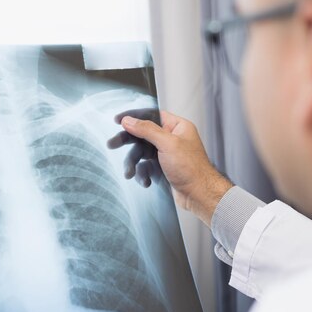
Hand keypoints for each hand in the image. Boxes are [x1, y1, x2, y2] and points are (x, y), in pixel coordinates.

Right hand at [107, 110, 231, 225]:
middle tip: (112, 144)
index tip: (118, 120)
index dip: (134, 117)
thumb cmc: (192, 169)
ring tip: (129, 173)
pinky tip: (145, 181)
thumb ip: (147, 130)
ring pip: (141, 153)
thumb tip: (129, 120)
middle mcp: (171, 138)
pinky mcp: (162, 168)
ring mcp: (166, 154)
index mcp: (176, 127)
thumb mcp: (168, 144)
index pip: (151, 115)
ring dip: (133, 163)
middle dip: (128, 142)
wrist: (199, 195)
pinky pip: (145, 167)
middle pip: (142, 135)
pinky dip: (142, 174)